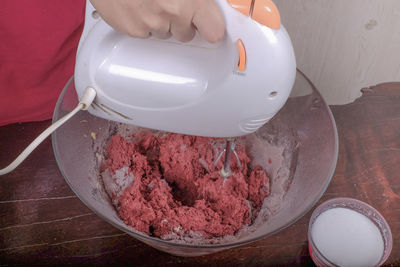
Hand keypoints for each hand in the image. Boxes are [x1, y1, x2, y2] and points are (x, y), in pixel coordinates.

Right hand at [89, 0, 224, 42]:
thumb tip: (204, 4)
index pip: (214, 30)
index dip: (211, 27)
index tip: (208, 26)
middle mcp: (173, 13)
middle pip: (186, 35)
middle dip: (181, 22)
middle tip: (169, 3)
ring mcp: (152, 24)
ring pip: (164, 34)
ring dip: (160, 22)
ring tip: (149, 0)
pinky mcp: (134, 30)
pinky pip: (144, 33)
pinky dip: (141, 22)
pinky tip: (136, 5)